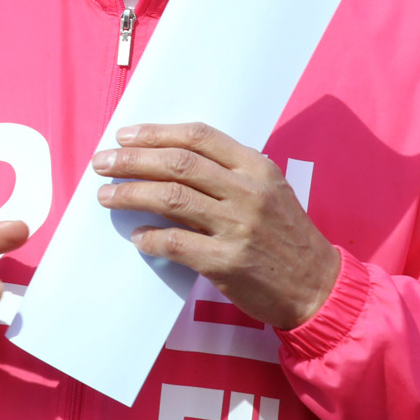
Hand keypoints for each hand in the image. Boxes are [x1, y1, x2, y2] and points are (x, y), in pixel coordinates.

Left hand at [91, 122, 339, 330]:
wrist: (317, 286)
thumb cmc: (286, 237)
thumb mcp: (268, 193)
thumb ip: (226, 177)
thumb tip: (165, 166)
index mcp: (256, 168)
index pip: (199, 137)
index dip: (156, 133)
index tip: (125, 136)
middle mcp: (247, 192)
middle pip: (177, 164)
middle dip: (132, 160)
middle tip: (102, 163)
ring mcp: (238, 227)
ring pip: (170, 198)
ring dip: (130, 195)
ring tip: (106, 196)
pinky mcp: (228, 262)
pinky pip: (176, 243)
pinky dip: (150, 238)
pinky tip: (137, 237)